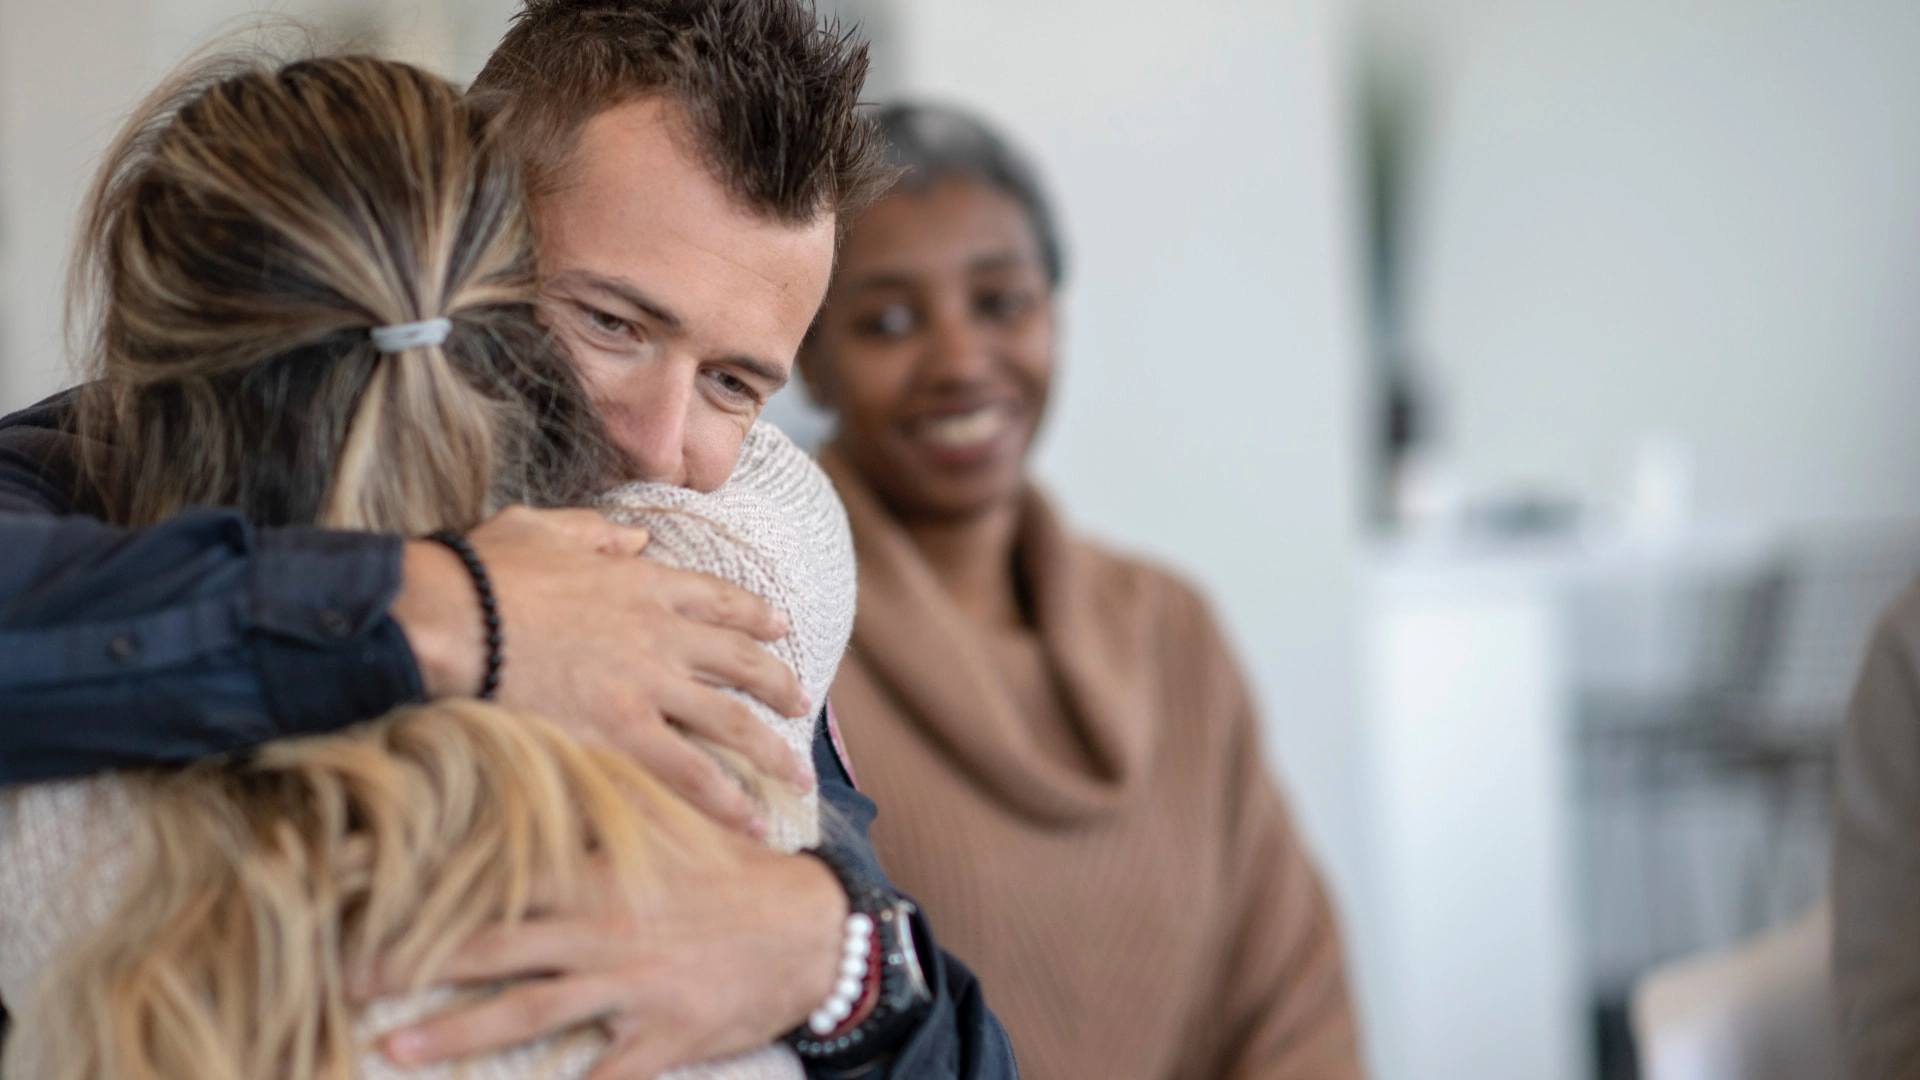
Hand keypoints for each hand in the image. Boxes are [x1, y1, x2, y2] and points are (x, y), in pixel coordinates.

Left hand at [376, 839, 847, 1077]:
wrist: (813, 931)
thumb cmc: (736, 877)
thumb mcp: (676, 826)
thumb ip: (612, 798)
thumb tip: (556, 756)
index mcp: (601, 876)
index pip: (499, 877)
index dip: (430, 883)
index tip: (365, 888)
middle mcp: (605, 930)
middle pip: (495, 948)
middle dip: (415, 964)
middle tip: (345, 978)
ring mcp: (632, 988)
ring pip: (531, 1012)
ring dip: (458, 1033)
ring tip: (395, 1049)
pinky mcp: (663, 1037)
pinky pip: (603, 1078)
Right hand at [391, 506, 813, 833]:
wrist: (452, 618)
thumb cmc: (483, 573)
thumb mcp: (545, 529)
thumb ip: (598, 533)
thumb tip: (636, 535)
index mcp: (643, 583)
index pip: (718, 599)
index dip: (754, 615)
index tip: (780, 626)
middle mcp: (661, 635)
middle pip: (742, 662)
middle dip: (780, 685)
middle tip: (802, 703)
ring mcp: (647, 687)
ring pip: (733, 724)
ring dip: (774, 754)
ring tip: (800, 779)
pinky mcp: (623, 734)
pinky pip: (691, 775)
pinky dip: (728, 802)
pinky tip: (753, 823)